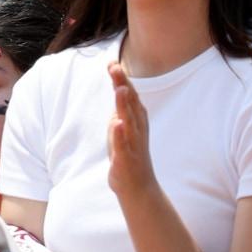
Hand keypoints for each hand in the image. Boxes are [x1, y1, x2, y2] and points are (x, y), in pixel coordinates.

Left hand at [106, 63, 156, 200]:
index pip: (129, 96)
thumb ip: (121, 109)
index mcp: (136, 121)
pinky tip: (117, 124)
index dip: (122, 80)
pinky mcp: (126, 158)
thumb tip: (119, 89)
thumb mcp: (122, 129)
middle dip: (123, 85)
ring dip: (125, 106)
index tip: (112, 63)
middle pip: (130, 103)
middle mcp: (137, 129)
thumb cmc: (128, 156)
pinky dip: (120, 134)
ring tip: (120, 89)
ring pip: (129, 122)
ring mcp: (133, 144)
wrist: (138, 188)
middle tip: (115, 67)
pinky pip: (123, 145)